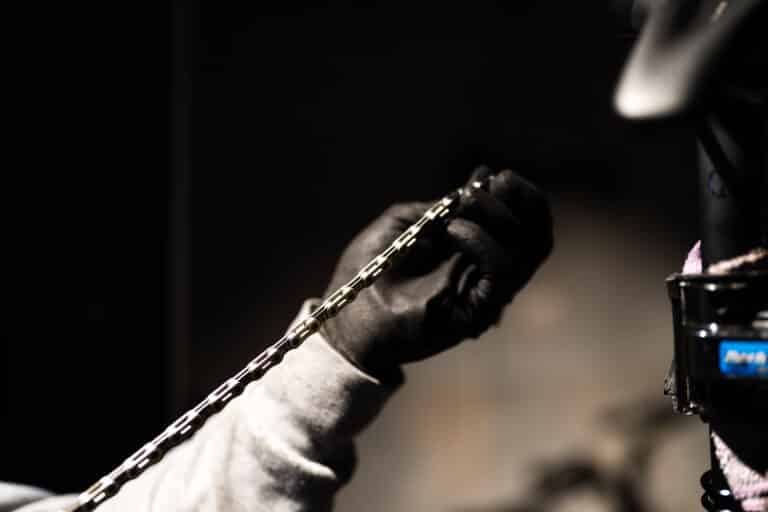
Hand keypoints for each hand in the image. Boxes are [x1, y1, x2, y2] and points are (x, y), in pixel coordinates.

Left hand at [320, 167, 552, 376]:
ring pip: (529, 251)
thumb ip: (445, 206)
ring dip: (499, 216)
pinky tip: (453, 231)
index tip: (497, 177)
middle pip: (538, 237)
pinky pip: (502, 271)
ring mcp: (487, 294)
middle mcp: (489, 273)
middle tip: (495, 183)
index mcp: (476, 252)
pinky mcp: (478, 312)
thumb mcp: (407, 222)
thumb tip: (484, 177)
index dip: (521, 196)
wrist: (349, 313)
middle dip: (523, 201)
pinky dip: (483, 242)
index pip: (525, 224)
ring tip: (462, 206)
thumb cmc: (372, 269)